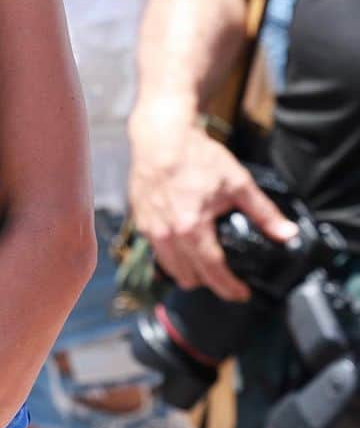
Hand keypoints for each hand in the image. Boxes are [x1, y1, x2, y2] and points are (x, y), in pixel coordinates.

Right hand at [128, 111, 296, 301]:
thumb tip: (287, 233)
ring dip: (187, 272)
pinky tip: (181, 243)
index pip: (213, 273)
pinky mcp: (139, 218)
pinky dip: (169, 254)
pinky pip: (155, 250)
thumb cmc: (195, 155)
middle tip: (224, 276)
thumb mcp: (237, 182)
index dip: (230, 289)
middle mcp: (167, 233)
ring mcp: (150, 227)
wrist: (161, 134)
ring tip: (203, 264)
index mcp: (192, 228)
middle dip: (209, 282)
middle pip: (189, 277)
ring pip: (169, 268)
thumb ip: (263, 212)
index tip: (242, 293)